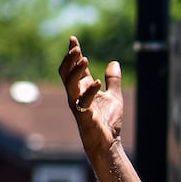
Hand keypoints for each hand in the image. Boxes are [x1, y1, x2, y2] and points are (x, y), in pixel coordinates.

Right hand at [58, 36, 122, 153]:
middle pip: (66, 73)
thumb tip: (114, 63)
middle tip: (75, 47)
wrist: (108, 143)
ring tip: (83, 58)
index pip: (75, 67)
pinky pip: (83, 102)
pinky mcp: (83, 117)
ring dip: (74, 70)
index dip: (73, 53)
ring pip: (69, 84)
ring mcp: (78, 106)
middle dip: (69, 59)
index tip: (73, 39)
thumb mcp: (114, 96)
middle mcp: (77, 95)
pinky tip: (97, 83)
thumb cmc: (108, 122)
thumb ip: (112, 80)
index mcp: (83, 89)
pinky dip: (90, 92)